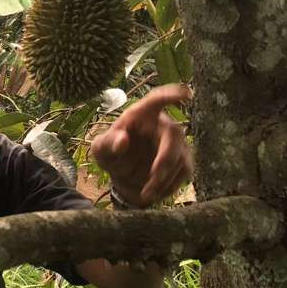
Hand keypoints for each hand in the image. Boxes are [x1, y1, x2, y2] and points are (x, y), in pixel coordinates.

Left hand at [90, 85, 192, 206]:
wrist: (121, 175)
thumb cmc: (110, 152)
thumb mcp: (101, 149)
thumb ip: (108, 143)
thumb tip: (122, 140)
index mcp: (140, 114)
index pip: (156, 100)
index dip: (170, 95)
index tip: (185, 93)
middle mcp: (161, 125)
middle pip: (175, 134)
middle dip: (166, 158)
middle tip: (153, 179)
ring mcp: (175, 143)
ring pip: (181, 158)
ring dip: (166, 179)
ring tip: (146, 194)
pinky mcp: (182, 160)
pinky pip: (184, 172)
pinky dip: (170, 186)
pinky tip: (155, 193)